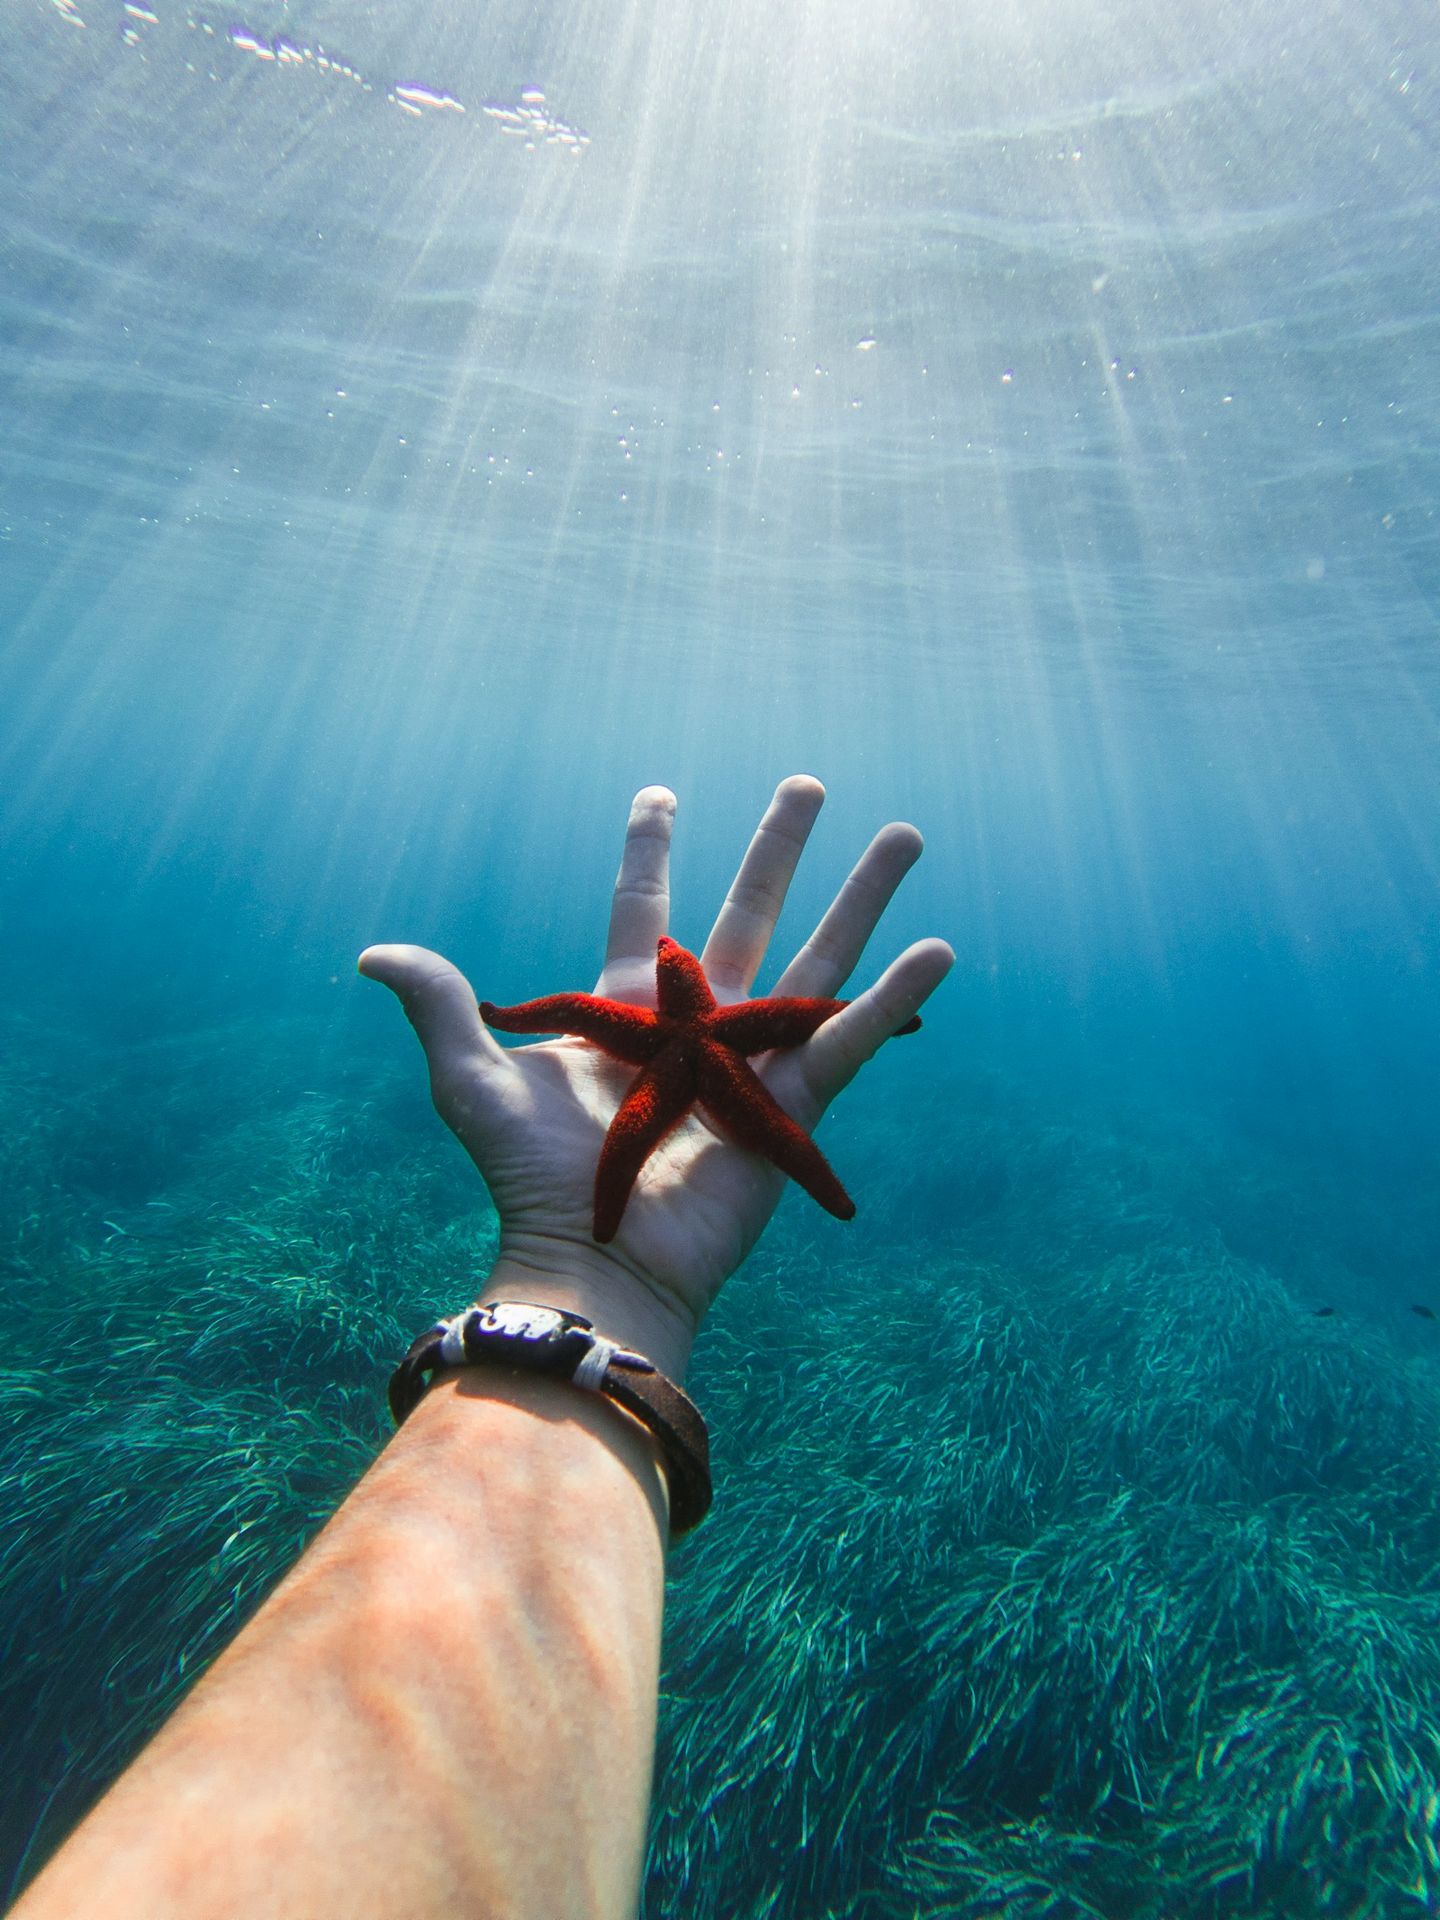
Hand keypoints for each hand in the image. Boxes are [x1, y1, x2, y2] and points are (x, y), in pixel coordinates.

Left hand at [360, 776, 952, 1378]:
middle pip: (750, 913)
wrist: (595, 1259)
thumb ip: (441, 1006)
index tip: (661, 792)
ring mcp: (753, 1061)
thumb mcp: (472, 1080)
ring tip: (905, 833)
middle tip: (808, 782)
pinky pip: (851, 1039)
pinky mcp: (795, 1107)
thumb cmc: (529, 1180)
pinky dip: (895, 996)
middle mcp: (698, 1024)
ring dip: (862, 897)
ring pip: (818, 959)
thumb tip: (369, 951)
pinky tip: (938, 946)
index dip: (652, 851)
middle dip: (779, 848)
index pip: (646, 910)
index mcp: (629, 1010)